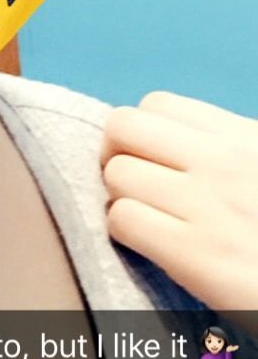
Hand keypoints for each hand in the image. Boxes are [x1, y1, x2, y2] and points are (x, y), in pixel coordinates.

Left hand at [100, 91, 257, 330]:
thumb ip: (225, 149)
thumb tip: (166, 139)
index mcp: (244, 137)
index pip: (157, 104)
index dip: (142, 133)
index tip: (151, 159)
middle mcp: (225, 162)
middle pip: (123, 126)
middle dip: (115, 154)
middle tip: (132, 183)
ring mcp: (209, 205)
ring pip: (116, 173)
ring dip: (122, 197)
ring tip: (149, 217)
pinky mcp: (196, 253)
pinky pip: (122, 219)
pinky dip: (127, 232)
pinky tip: (153, 245)